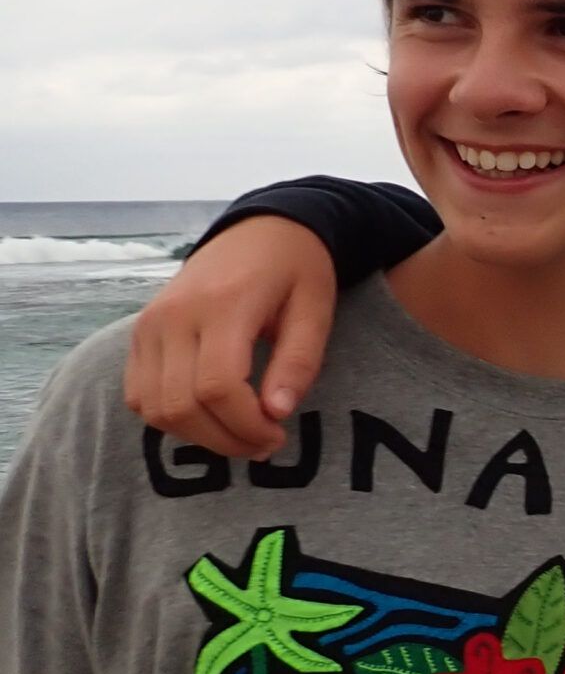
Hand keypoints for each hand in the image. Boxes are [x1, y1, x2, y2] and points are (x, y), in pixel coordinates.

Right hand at [122, 217, 336, 458]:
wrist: (261, 229)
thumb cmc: (297, 268)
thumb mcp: (316, 308)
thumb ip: (299, 360)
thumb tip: (276, 413)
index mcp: (224, 304)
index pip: (217, 386)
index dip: (246, 425)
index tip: (277, 436)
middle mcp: (175, 315)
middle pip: (181, 404)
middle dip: (224, 439)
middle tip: (264, 445)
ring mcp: (150, 324)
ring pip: (153, 406)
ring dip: (196, 435)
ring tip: (240, 435)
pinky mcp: (140, 332)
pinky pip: (139, 394)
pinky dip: (170, 417)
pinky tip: (210, 417)